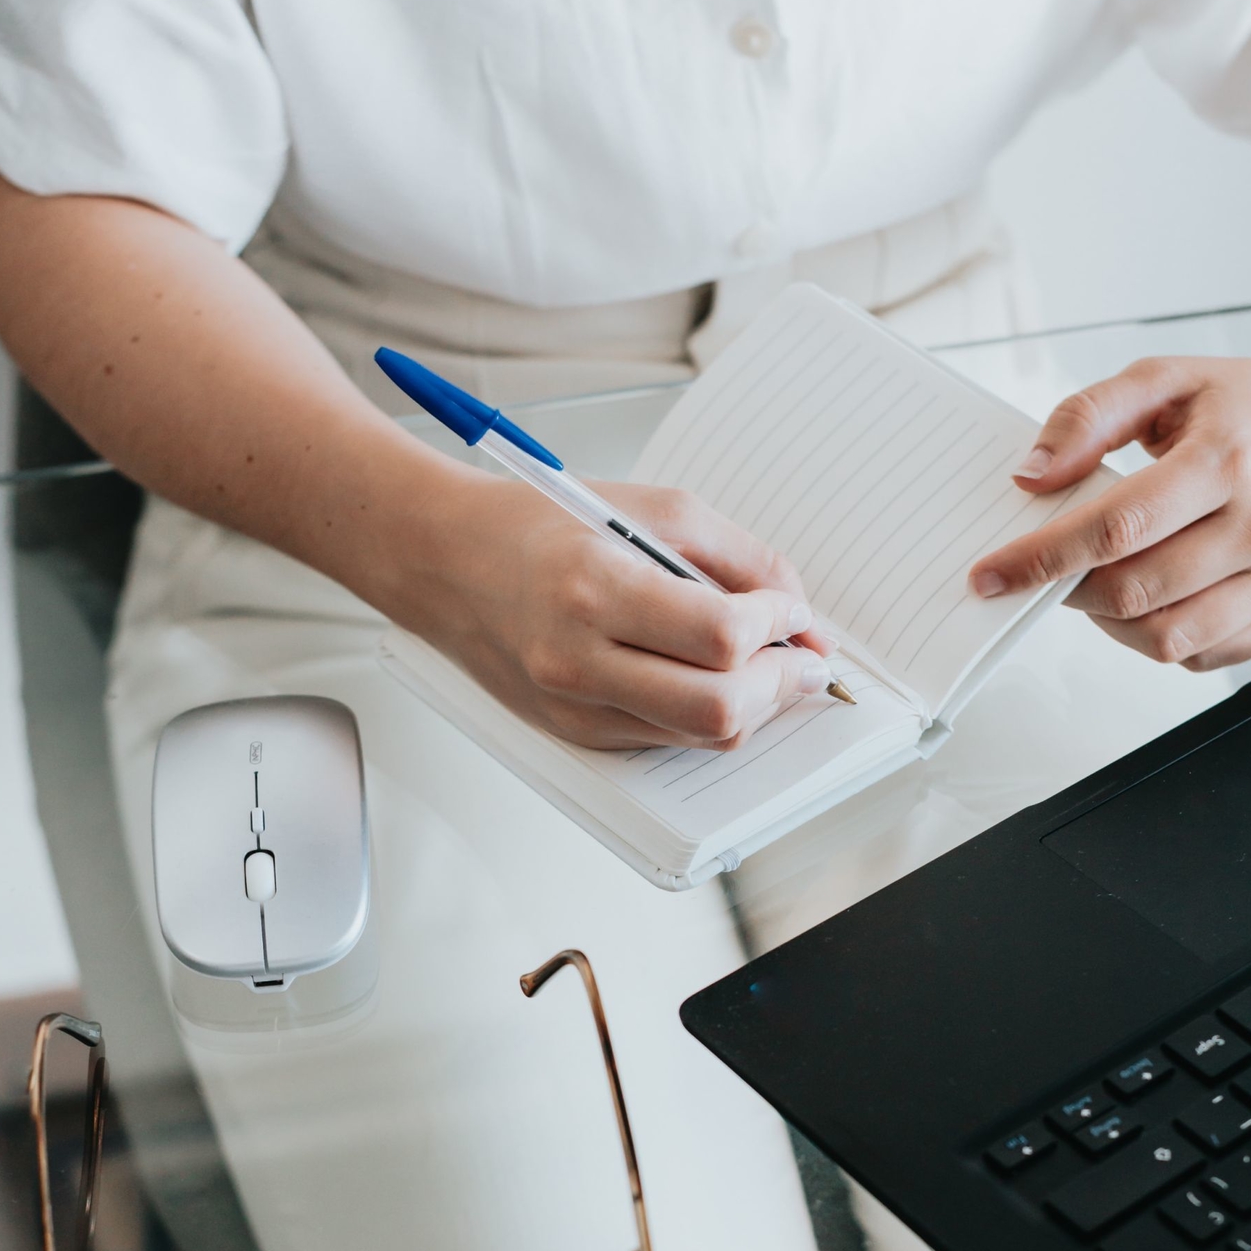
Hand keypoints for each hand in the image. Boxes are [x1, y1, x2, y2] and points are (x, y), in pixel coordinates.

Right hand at [391, 474, 835, 749]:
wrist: (446, 561)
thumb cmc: (540, 524)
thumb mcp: (652, 509)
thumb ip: (740, 559)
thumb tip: (804, 617)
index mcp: (594, 589)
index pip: (719, 637)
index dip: (778, 626)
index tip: (792, 610)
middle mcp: (578, 662)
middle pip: (718, 708)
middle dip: (781, 683)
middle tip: (801, 655)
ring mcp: (574, 708)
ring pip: (701, 738)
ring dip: (754, 705)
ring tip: (764, 666)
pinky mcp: (575, 734)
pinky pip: (668, 741)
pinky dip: (705, 714)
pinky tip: (711, 678)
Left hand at [966, 347, 1250, 670]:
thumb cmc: (1242, 404)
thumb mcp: (1162, 379)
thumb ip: (1086, 417)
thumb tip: (1030, 475)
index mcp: (1227, 461)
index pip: (1115, 528)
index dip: (1041, 558)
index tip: (989, 576)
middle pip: (1135, 592)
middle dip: (1068, 590)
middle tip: (1043, 573)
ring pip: (1167, 637)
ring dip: (1109, 621)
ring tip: (1097, 581)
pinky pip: (1201, 655)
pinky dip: (1156, 637)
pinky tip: (1151, 594)